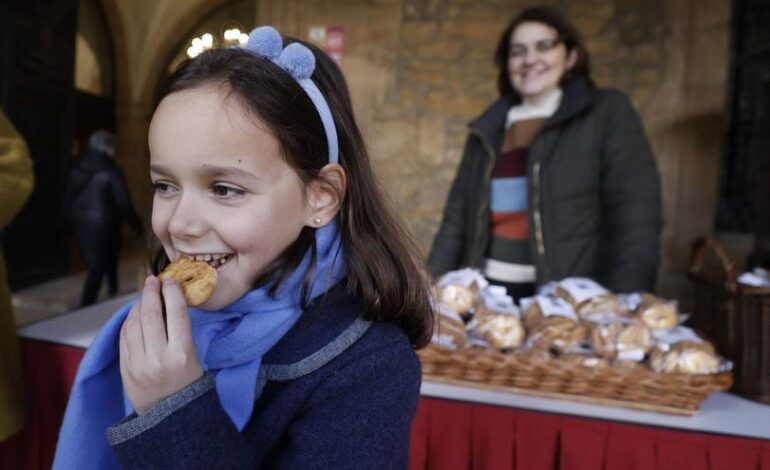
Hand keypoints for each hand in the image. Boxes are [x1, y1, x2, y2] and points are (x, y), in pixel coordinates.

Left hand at [120, 276, 203, 413]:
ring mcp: (138, 364)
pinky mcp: (125, 369)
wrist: (170, 417)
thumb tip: (167, 301)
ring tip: (144, 296)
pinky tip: (135, 314)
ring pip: (133, 324)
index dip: (172, 293)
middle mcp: (158, 358)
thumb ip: (179, 331)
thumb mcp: (194, 357)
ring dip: (138, 305)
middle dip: (151, 293)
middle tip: (153, 281)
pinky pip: (124, 337)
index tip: (170, 280)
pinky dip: (129, 321)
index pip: (176, 314)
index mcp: (182, 354)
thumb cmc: (188, 383)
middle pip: (151, 315)